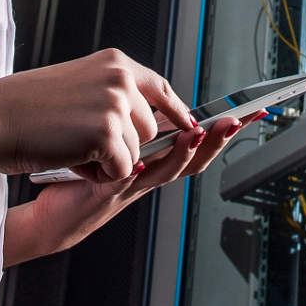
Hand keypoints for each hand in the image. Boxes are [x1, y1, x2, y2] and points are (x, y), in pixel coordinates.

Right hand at [0, 48, 194, 181]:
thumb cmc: (24, 108)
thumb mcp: (78, 85)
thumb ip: (113, 94)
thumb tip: (149, 118)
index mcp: (114, 63)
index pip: (161, 88)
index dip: (177, 112)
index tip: (191, 127)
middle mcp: (120, 78)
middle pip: (150, 129)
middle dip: (122, 145)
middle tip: (79, 139)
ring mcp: (116, 104)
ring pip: (136, 153)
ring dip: (107, 160)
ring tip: (70, 145)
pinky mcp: (108, 133)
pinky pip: (121, 169)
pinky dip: (97, 173)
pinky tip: (70, 157)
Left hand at [9, 111, 268, 262]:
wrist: (51, 212)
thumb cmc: (80, 173)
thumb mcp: (114, 142)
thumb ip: (136, 125)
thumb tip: (155, 93)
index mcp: (155, 158)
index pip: (197, 140)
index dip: (224, 128)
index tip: (253, 111)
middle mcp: (149, 174)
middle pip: (193, 158)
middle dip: (218, 140)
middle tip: (237, 120)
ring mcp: (131, 186)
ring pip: (167, 170)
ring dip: (186, 152)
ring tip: (200, 133)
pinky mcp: (107, 193)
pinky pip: (128, 179)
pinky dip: (140, 169)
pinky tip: (145, 157)